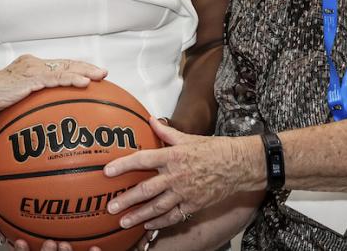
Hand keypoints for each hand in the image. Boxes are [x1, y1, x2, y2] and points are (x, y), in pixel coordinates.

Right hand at [0, 55, 106, 112]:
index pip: (58, 64)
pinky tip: (84, 84)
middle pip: (65, 63)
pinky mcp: (31, 78)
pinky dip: (72, 80)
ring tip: (101, 76)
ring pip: (64, 68)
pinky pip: (56, 78)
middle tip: (103, 73)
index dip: (75, 67)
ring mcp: (33, 69)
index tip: (91, 73)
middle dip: (86, 67)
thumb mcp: (14, 96)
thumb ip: (28, 98)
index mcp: (31, 65)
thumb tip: (39, 113)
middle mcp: (34, 63)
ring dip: (85, 72)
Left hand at [103, 119, 257, 230]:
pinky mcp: (193, 205)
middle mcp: (176, 175)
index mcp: (173, 156)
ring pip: (157, 207)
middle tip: (110, 206)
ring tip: (123, 222)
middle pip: (146, 189)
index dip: (124, 165)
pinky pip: (173, 216)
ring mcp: (185, 193)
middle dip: (127, 199)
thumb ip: (166, 131)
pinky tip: (148, 225)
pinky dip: (160, 222)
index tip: (107, 171)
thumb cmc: (213, 149)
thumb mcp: (188, 137)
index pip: (143, 160)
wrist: (238, 165)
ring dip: (139, 215)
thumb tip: (150, 120)